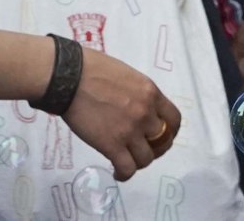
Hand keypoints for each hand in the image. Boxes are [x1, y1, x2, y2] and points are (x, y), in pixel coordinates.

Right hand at [64, 51, 181, 179]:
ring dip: (138, 162)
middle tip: (143, 150)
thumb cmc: (92, 69)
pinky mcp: (112, 145)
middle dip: (155, 149)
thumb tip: (137, 106)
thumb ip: (138, 93)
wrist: (69, 77)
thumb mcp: (127, 75)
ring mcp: (130, 131)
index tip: (162, 137)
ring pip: (146, 159)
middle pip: (162, 142)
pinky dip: (124, 174)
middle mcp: (145, 114)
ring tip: (128, 160)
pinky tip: (117, 172)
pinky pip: (127, 168)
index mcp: (150, 93)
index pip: (174, 119)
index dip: (170, 132)